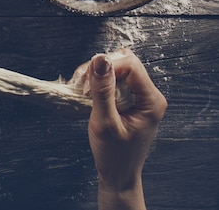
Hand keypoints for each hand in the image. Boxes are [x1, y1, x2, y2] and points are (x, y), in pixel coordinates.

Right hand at [86, 49, 166, 209]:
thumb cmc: (114, 155)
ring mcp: (140, 96)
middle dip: (100, 68)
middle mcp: (149, 94)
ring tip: (83, 91)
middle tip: (83, 86)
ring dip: (97, 75)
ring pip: (118, 68)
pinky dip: (99, 82)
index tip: (88, 81)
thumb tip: (99, 59)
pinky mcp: (130, 98)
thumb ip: (103, 91)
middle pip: (125, 61)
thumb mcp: (105, 123)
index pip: (131, 65)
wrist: (118, 174)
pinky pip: (115, 79)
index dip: (107, 66)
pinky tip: (88, 94)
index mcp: (151, 100)